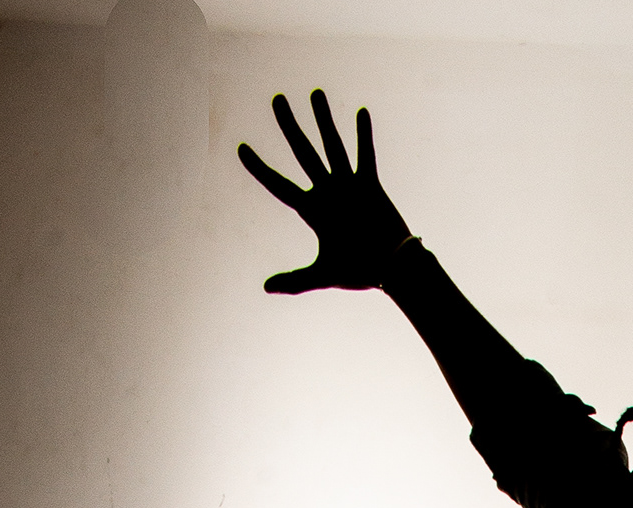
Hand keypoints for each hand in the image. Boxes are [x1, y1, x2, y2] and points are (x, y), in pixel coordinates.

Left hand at [237, 91, 408, 293]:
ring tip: (315, 93)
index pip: (278, 184)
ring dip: (323, 120)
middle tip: (276, 100)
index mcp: (311, 210)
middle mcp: (326, 192)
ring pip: (331, 145)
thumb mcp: (322, 274)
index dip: (259, 168)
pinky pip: (365, 156)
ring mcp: (347, 185)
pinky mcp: (370, 185)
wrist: (392, 270)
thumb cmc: (359, 272)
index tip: (240, 148)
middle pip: (302, 152)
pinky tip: (360, 112)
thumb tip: (265, 288)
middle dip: (288, 126)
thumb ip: (295, 280)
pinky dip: (363, 136)